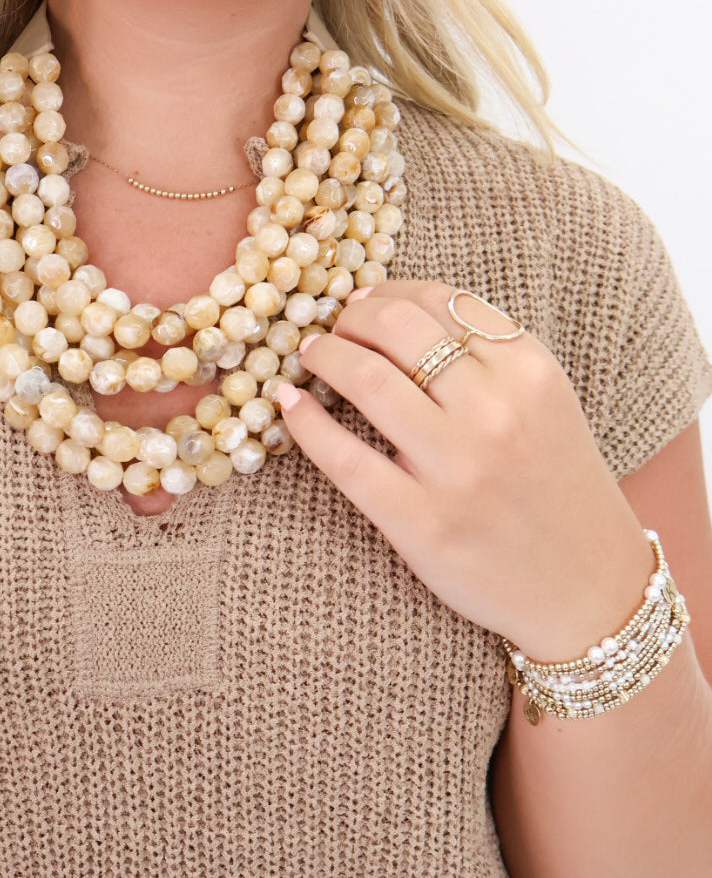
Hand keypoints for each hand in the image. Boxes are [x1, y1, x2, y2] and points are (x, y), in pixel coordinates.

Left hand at [278, 280, 655, 661]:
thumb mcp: (545, 401)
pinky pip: (343, 457)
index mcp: (529, 371)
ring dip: (324, 355)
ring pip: (366, 379)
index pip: (439, 301)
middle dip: (349, 318)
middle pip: (396, 328)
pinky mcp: (422, 523)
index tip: (363, 300)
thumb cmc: (555, 483)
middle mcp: (496, 412)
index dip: (387, 292)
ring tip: (310, 357)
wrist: (589, 586)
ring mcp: (458, 469)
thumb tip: (391, 306)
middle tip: (331, 329)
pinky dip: (304, 422)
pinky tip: (289, 405)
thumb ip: (487, 354)